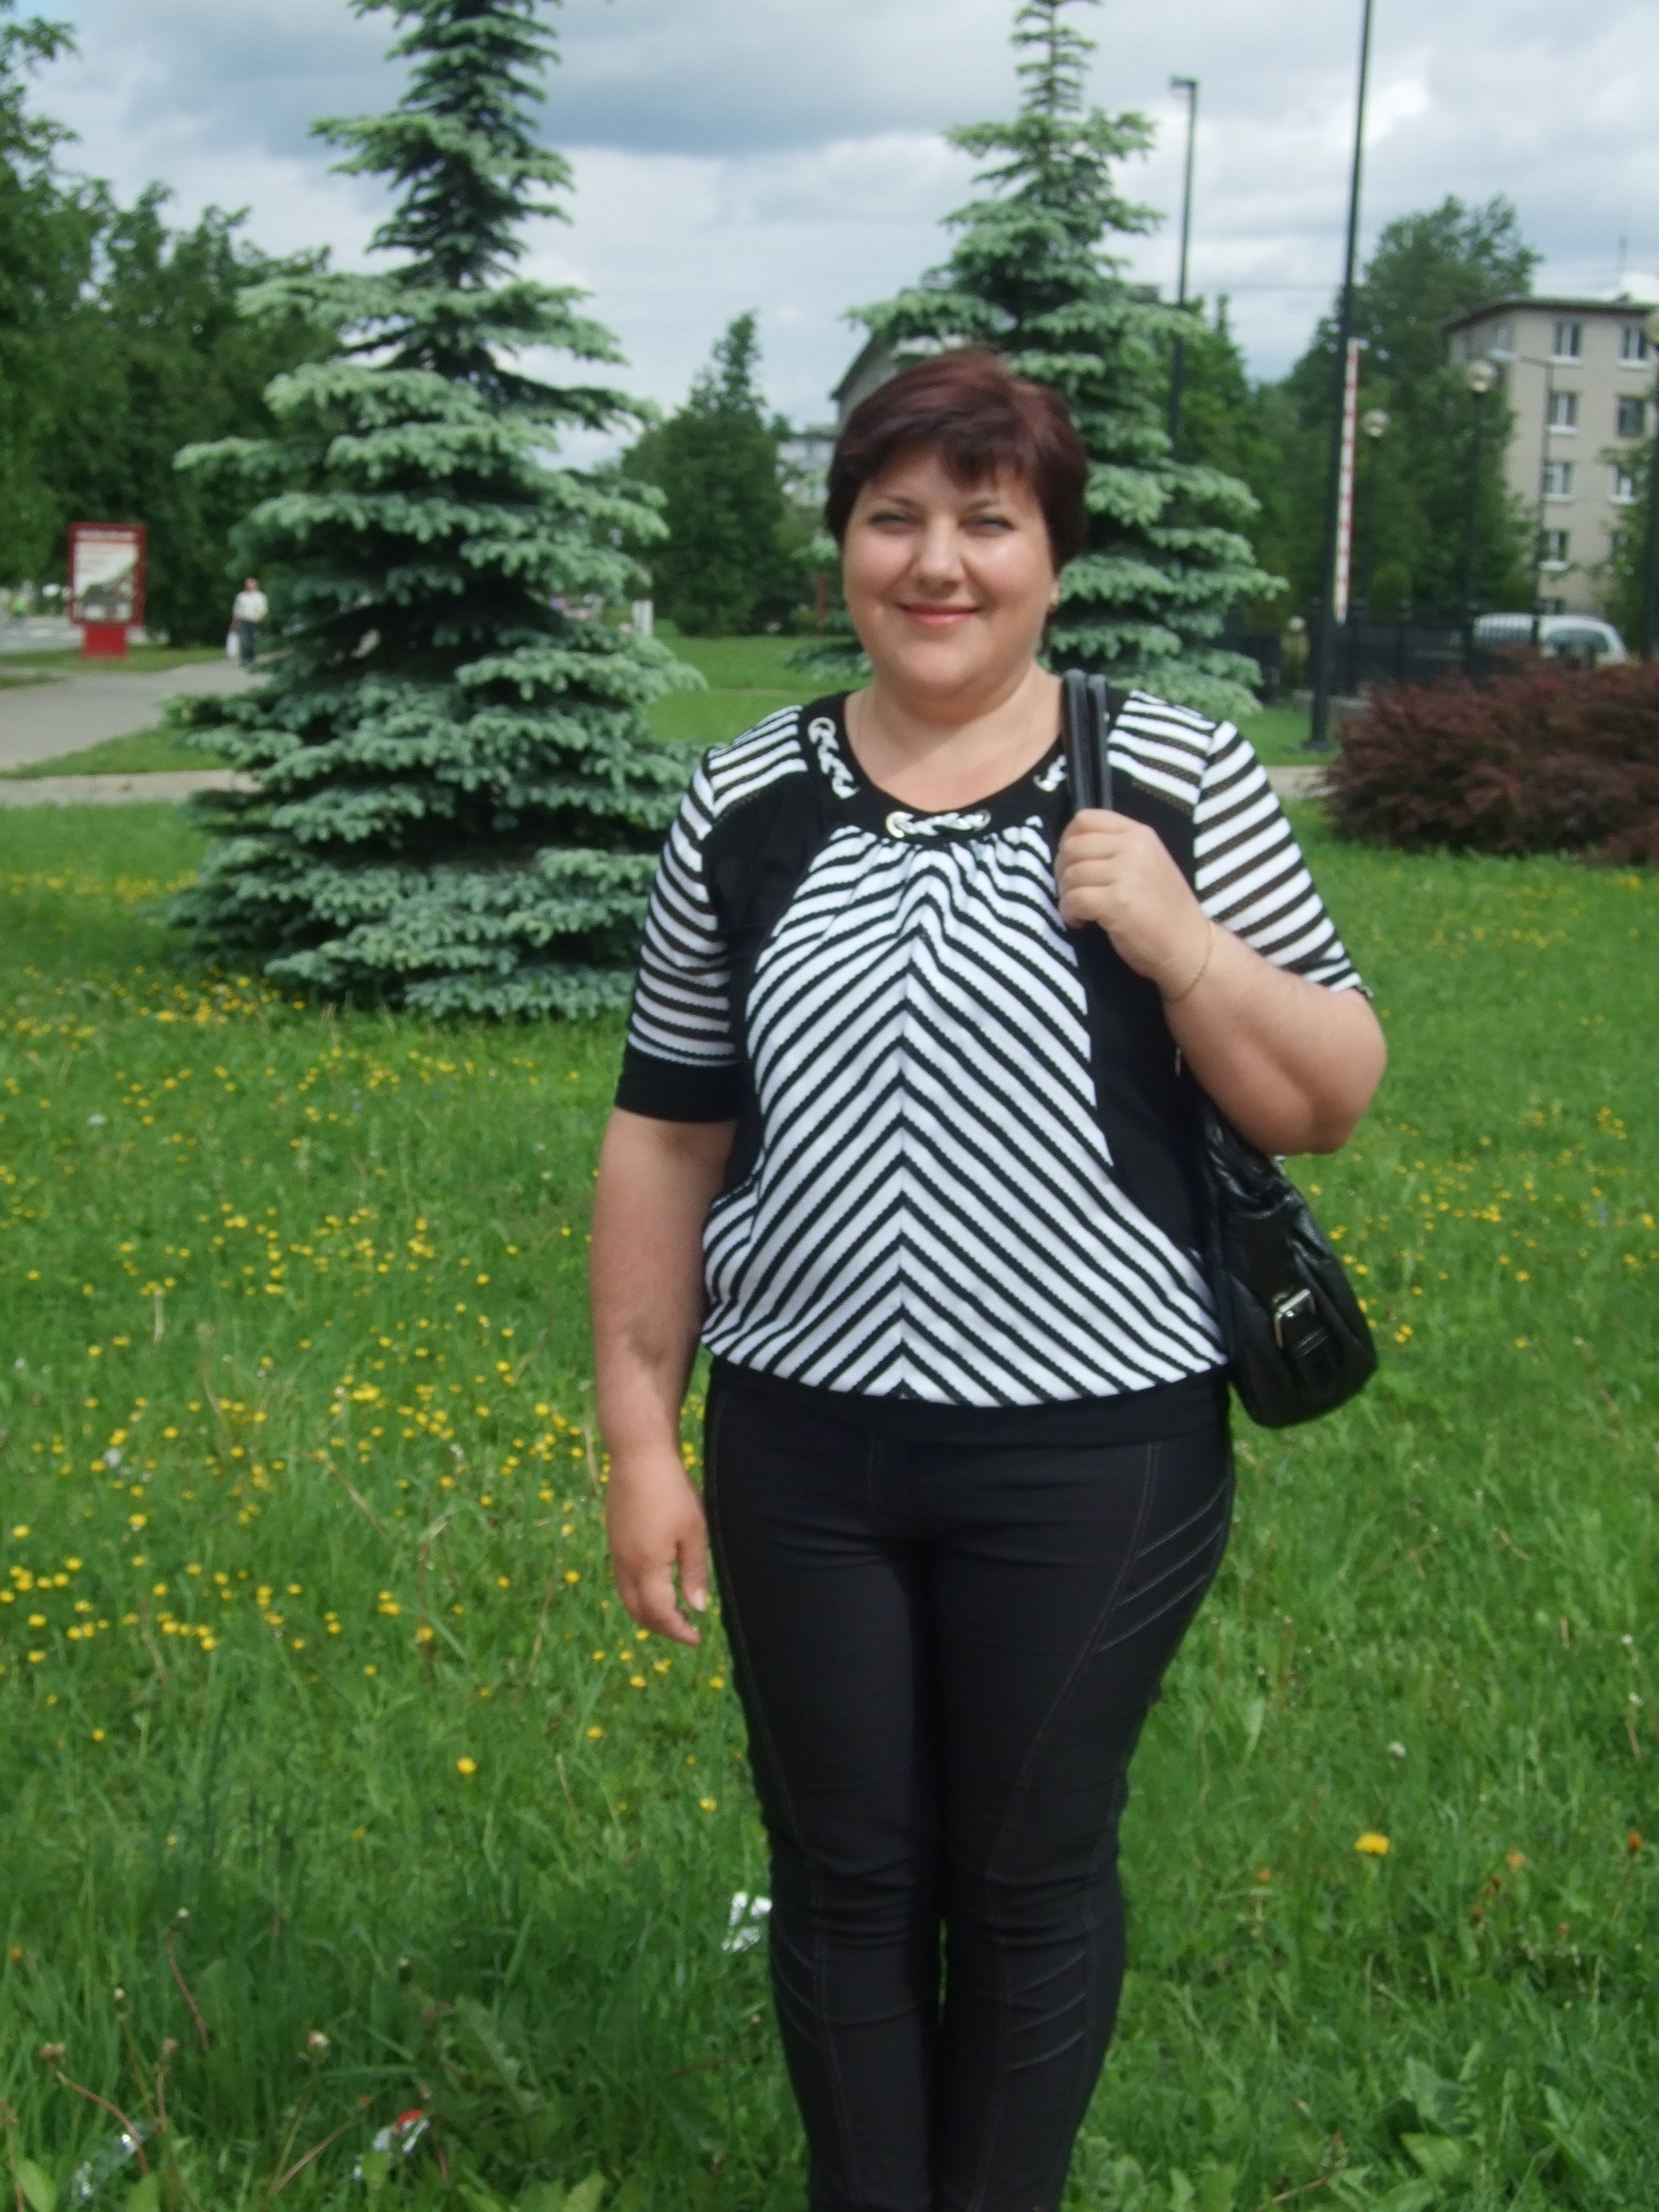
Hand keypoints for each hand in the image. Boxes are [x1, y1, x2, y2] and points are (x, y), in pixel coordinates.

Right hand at [605, 1448, 709, 1646]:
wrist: (638, 1457)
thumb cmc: (672, 1492)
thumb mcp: (693, 1532)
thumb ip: (694, 1573)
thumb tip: (698, 1608)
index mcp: (647, 1567)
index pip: (659, 1614)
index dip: (678, 1631)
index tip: (696, 1639)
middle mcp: (625, 1566)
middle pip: (638, 1612)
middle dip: (662, 1627)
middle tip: (685, 1631)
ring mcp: (616, 1553)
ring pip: (627, 1598)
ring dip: (648, 1613)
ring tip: (672, 1613)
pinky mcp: (614, 1540)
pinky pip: (622, 1581)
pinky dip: (638, 1595)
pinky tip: (655, 1587)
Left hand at [1056, 808, 1209, 994]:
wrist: (1189, 945)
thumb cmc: (1164, 909)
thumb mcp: (1146, 863)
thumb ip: (1115, 849)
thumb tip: (1070, 849)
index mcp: (1139, 833)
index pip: (1086, 818)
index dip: (1067, 840)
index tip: (1070, 863)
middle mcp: (1133, 847)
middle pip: (1072, 846)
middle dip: (1062, 871)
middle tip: (1072, 892)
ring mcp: (1126, 873)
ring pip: (1071, 874)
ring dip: (1066, 896)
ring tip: (1079, 910)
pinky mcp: (1118, 902)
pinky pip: (1074, 899)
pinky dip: (1069, 913)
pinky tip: (1082, 922)